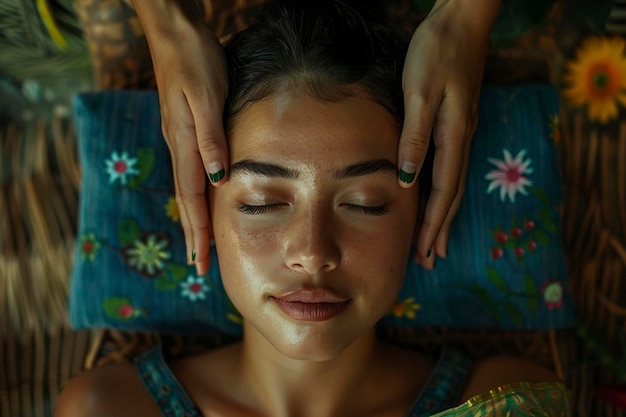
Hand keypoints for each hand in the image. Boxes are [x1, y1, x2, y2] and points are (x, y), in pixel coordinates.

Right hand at [133, 1, 228, 275]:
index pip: (191, 199)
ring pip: (187, 188)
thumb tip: (219, 180)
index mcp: (184, 142)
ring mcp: (179, 137)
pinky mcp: (184, 128)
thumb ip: (211, 138)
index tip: (199, 262)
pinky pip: (190, 171)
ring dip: (193, 218)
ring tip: (198, 243)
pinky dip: (196, 194)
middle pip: (186, 200)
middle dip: (192, 234)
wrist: (175, 31)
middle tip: (197, 266)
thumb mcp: (206, 96)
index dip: (197, 232)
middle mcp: (179, 145)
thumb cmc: (194, 60)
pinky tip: (201, 198)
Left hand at [398, 0, 500, 268]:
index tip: (423, 252)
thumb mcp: (421, 92)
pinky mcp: (454, 123)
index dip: (432, 224)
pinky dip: (440, 192)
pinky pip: (448, 168)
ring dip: (442, 215)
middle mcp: (460, 139)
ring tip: (434, 242)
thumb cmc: (438, 52)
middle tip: (430, 260)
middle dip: (439, 229)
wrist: (461, 22)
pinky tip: (434, 198)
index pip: (443, 192)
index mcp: (452, 136)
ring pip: (451, 184)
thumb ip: (416, 136)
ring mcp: (459, 132)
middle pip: (451, 195)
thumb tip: (408, 179)